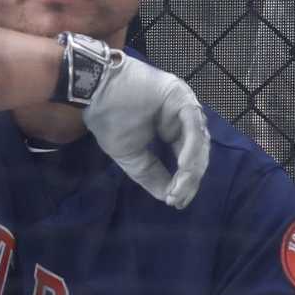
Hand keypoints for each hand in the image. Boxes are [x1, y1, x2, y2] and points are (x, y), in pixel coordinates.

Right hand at [82, 52, 209, 209]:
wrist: (94, 91)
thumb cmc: (109, 119)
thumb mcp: (133, 156)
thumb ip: (152, 175)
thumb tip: (169, 198)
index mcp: (171, 127)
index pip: (186, 157)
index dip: (185, 181)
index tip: (176, 202)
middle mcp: (182, 116)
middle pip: (198, 151)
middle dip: (190, 178)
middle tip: (178, 198)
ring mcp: (183, 104)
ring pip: (199, 140)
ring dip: (191, 167)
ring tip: (179, 188)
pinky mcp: (181, 96)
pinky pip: (192, 126)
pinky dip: (190, 148)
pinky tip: (183, 167)